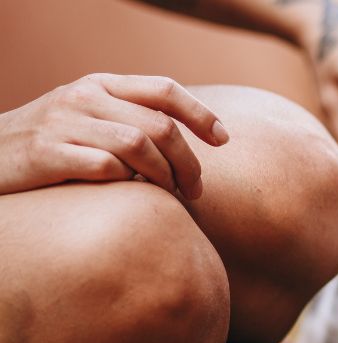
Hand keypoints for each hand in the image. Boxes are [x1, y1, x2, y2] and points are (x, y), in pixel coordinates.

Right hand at [0, 74, 227, 198]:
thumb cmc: (48, 144)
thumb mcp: (87, 117)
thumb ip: (128, 118)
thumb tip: (185, 141)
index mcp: (99, 84)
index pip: (164, 89)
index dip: (201, 114)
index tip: (224, 140)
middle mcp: (83, 97)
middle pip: (160, 126)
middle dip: (189, 161)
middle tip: (197, 189)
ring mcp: (64, 123)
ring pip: (139, 146)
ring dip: (165, 176)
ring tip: (172, 197)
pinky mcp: (46, 153)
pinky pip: (106, 168)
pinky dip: (127, 183)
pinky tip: (130, 194)